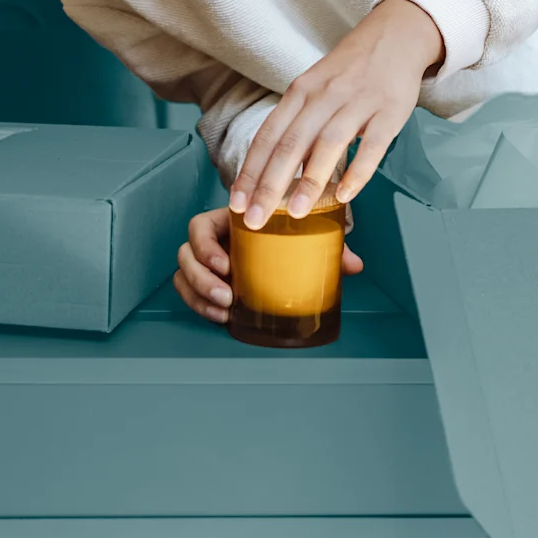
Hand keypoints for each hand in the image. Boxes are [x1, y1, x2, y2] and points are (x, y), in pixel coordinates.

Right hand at [174, 206, 363, 323]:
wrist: (284, 233)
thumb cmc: (289, 229)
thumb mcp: (306, 231)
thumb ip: (326, 244)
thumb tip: (354, 265)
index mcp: (229, 220)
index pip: (200, 226)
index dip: (205, 246)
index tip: (226, 265)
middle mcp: (213, 239)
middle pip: (186, 253)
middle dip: (201, 278)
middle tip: (227, 296)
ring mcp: (207, 261)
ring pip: (183, 274)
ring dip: (198, 295)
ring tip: (224, 310)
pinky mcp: (206, 281)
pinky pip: (188, 292)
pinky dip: (199, 305)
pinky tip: (220, 316)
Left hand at [229, 0, 440, 230]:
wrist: (395, 36)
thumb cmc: (349, 71)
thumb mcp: (314, 87)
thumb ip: (297, 125)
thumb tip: (276, 172)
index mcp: (300, 92)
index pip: (268, 136)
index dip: (251, 170)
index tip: (237, 202)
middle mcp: (324, 96)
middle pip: (291, 144)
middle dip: (270, 185)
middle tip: (256, 219)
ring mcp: (357, 103)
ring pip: (328, 145)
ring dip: (310, 181)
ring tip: (296, 213)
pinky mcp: (388, 111)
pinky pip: (372, 146)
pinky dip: (357, 171)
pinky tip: (344, 196)